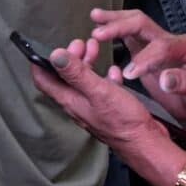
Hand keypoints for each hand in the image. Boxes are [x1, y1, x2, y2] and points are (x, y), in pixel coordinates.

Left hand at [31, 38, 169, 152]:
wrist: (145, 142)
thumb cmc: (123, 121)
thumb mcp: (99, 91)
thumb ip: (77, 73)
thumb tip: (55, 55)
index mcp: (70, 101)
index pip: (44, 81)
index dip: (40, 62)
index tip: (46, 46)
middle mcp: (78, 105)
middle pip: (65, 78)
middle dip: (70, 57)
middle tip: (80, 43)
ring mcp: (93, 107)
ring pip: (83, 81)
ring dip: (86, 63)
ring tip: (95, 47)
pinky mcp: (107, 108)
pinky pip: (101, 88)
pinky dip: (104, 75)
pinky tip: (113, 71)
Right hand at [86, 8, 185, 127]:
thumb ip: (184, 83)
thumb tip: (165, 79)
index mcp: (185, 47)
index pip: (161, 46)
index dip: (144, 59)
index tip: (129, 74)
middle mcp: (170, 39)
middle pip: (143, 24)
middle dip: (120, 26)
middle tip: (99, 32)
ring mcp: (159, 42)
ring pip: (135, 23)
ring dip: (115, 20)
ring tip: (95, 17)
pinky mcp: (149, 50)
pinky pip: (131, 35)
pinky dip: (116, 30)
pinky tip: (102, 28)